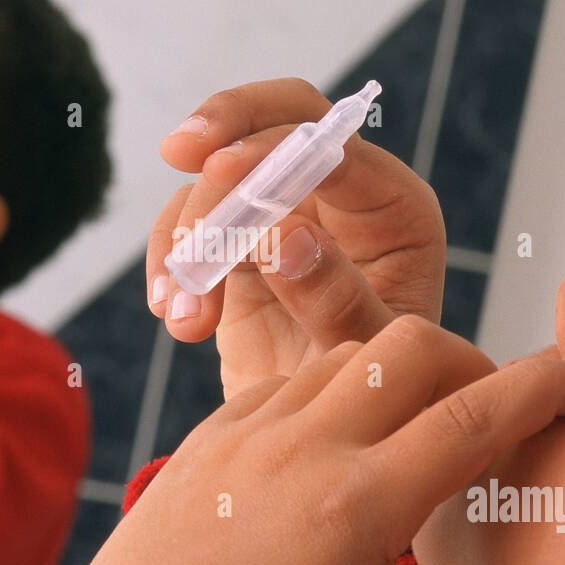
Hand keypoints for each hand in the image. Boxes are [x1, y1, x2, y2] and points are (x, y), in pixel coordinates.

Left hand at [17, 316, 564, 564]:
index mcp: (355, 508)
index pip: (477, 416)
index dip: (546, 387)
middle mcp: (299, 450)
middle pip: (413, 347)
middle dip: (473, 362)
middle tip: (493, 413)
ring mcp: (243, 436)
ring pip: (345, 353)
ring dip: (397, 371)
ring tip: (415, 429)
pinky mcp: (205, 441)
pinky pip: (284, 381)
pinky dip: (331, 391)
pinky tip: (338, 444)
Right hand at [147, 78, 446, 400]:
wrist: (341, 446)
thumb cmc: (376, 402)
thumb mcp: (369, 362)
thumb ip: (339, 302)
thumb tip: (288, 238)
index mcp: (394, 211)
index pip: (336, 146)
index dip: (278, 146)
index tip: (221, 169)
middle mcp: (343, 200)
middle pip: (281, 118)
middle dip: (225, 125)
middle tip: (176, 150)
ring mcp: (286, 216)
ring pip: (219, 178)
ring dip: (188, 234)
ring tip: (185, 316)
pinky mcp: (237, 246)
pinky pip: (190, 228)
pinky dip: (170, 264)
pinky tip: (175, 319)